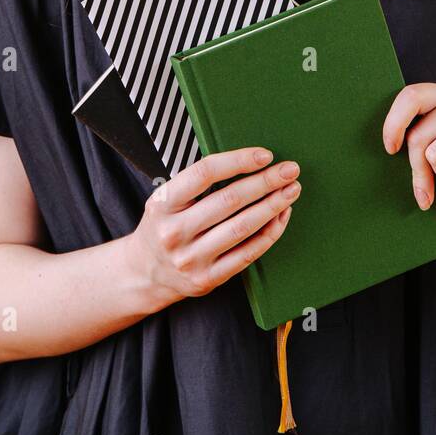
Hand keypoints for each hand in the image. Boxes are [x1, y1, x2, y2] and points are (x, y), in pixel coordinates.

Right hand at [125, 148, 301, 312]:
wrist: (144, 273)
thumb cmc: (164, 225)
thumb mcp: (166, 199)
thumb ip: (197, 182)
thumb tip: (248, 161)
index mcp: (162, 203)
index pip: (204, 173)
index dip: (238, 161)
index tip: (265, 155)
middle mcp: (174, 232)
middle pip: (229, 201)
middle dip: (265, 182)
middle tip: (290, 170)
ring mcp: (191, 259)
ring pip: (242, 228)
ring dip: (272, 206)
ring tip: (291, 190)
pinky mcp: (207, 279)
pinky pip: (247, 254)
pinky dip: (269, 233)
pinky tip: (281, 216)